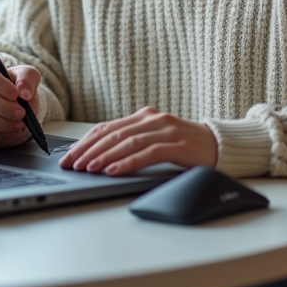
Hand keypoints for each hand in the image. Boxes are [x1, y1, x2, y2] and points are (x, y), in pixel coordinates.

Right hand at [0, 61, 40, 148]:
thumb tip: (24, 92)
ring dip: (0, 122)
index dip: (1, 85)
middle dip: (3, 106)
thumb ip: (27, 78)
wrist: (8, 113)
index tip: (16, 94)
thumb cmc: (13, 91)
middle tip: (20, 113)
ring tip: (17, 125)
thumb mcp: (25, 78)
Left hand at [59, 106, 216, 175]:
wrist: (218, 144)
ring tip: (88, 168)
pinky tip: (114, 170)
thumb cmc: (184, 145)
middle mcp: (152, 119)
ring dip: (104, 156)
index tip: (68, 155)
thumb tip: (98, 157)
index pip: (106, 128)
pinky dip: (127, 162)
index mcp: (144, 116)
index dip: (85, 142)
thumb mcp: (154, 139)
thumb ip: (132, 142)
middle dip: (88, 150)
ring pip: (127, 142)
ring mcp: (165, 130)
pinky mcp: (176, 144)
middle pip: (113, 134)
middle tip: (72, 163)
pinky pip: (147, 153)